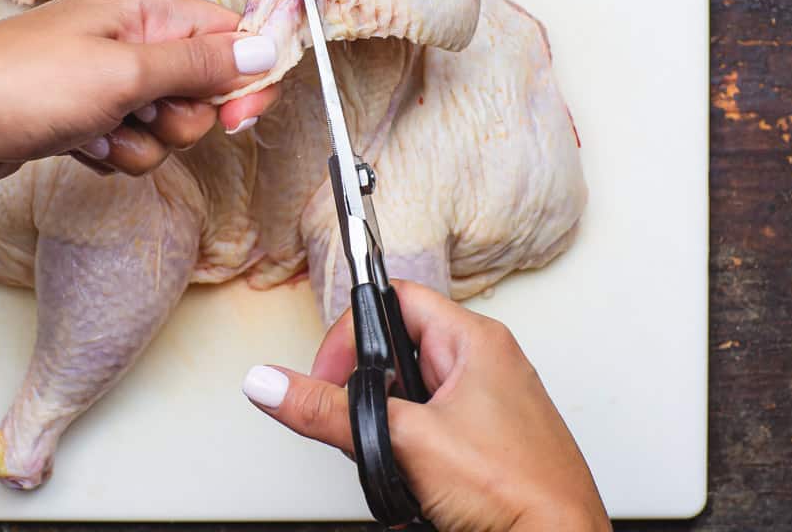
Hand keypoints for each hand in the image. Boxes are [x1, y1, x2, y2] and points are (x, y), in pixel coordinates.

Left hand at [0, 0, 279, 191]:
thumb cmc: (20, 84)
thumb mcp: (123, 72)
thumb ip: (200, 65)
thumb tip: (264, 49)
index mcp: (145, 8)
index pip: (228, 35)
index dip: (244, 78)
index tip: (240, 117)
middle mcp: (130, 38)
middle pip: (202, 88)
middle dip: (182, 118)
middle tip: (142, 116)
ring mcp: (107, 80)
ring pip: (167, 125)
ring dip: (143, 143)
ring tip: (99, 133)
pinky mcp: (87, 117)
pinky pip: (132, 144)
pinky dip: (114, 153)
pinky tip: (80, 145)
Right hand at [241, 282, 610, 531]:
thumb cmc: (519, 490)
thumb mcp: (405, 441)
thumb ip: (328, 411)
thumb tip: (271, 383)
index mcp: (475, 340)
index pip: (393, 300)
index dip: (352, 334)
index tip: (329, 377)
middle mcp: (483, 365)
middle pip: (394, 355)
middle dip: (367, 396)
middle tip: (362, 426)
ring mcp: (485, 408)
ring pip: (407, 401)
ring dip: (388, 435)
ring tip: (398, 463)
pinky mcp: (483, 446)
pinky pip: (426, 434)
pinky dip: (409, 458)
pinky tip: (416, 486)